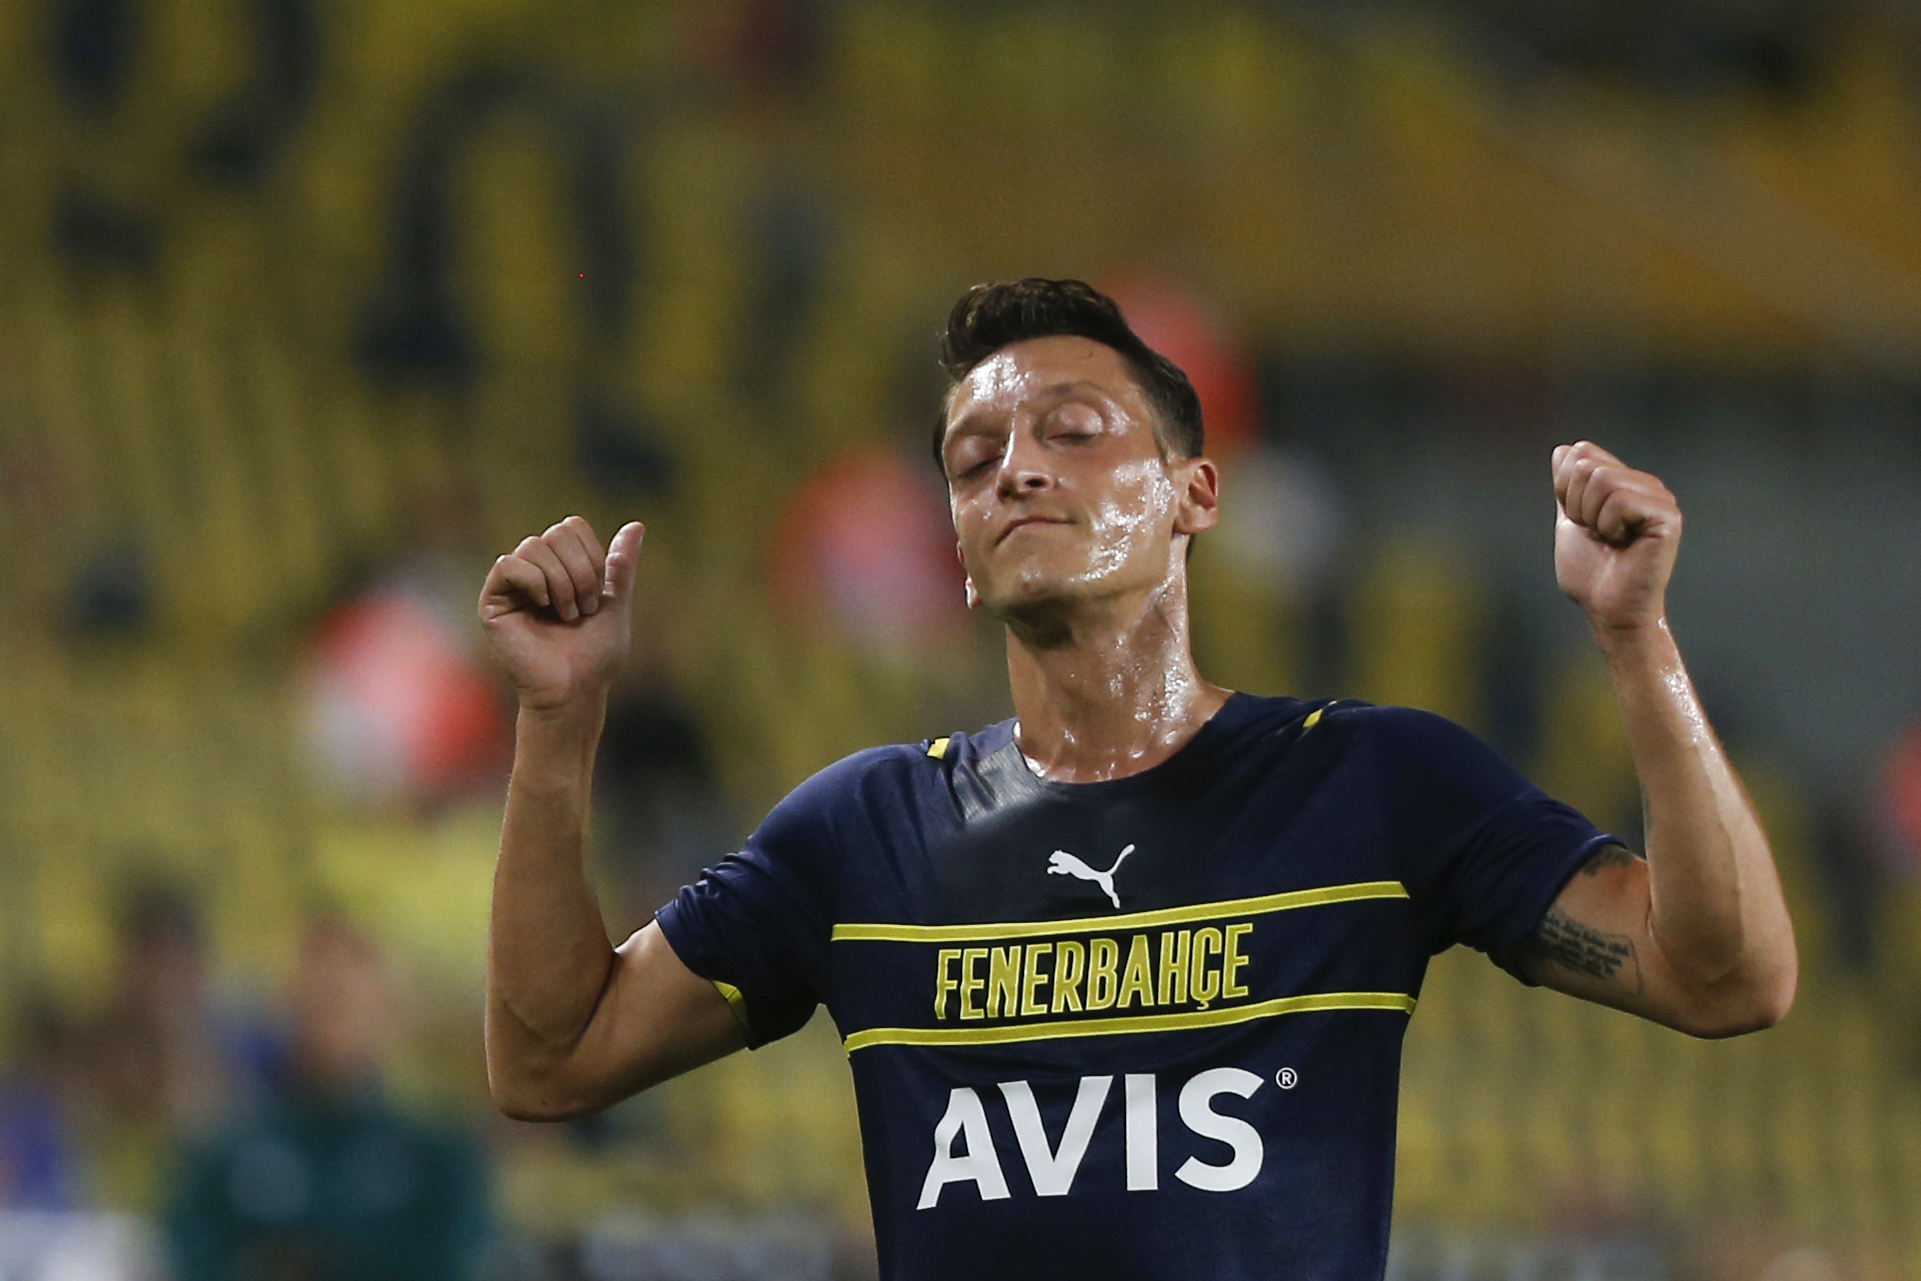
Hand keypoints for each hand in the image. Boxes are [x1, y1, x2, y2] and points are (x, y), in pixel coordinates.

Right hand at [479, 517, 644, 709]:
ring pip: (534, 546)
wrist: (575, 689)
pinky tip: (543, 606)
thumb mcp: (616, 603)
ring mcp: (512, 585)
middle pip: (556, 533)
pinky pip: (508, 564)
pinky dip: (534, 581)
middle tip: (582, 609)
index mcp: (561, 567)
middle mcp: (534, 570)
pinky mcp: (492, 601)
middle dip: (581, 572)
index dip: (592, 556)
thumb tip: (637, 525)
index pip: (572, 526)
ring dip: (562, 583)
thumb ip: (622, 565)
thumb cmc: (594, 654)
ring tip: (567, 615)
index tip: (597, 596)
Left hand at [1552, 441, 1680, 633]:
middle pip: (1587, 464)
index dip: (1565, 489)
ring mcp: (1660, 498)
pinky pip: (1620, 501)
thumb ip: (1567, 487)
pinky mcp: (1668, 516)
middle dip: (1577, 504)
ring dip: (1592, 517)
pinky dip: (1609, 526)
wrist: (1606, 607)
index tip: (1580, 520)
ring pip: (1602, 479)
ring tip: (1611, 539)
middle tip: (1597, 534)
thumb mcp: (1570, 521)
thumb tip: (1565, 449)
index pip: (1579, 452)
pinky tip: (1625, 544)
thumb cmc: (1591, 572)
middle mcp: (1646, 484)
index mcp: (1624, 482)